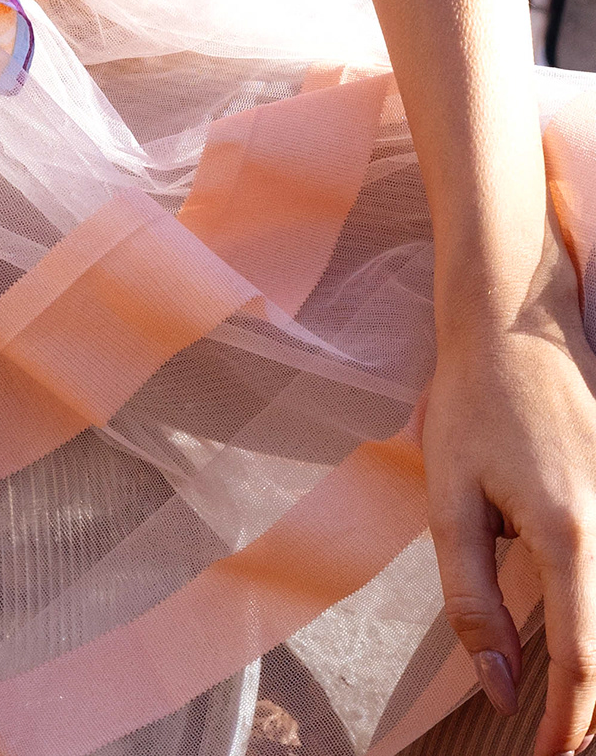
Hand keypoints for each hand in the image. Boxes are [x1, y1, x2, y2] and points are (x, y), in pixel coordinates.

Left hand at [424, 232, 595, 755]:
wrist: (516, 318)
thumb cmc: (473, 401)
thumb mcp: (450, 497)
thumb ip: (473, 597)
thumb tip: (501, 684)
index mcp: (571, 534)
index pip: (585, 660)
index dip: (570, 722)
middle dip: (595, 708)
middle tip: (560, 740)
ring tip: (573, 705)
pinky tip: (582, 635)